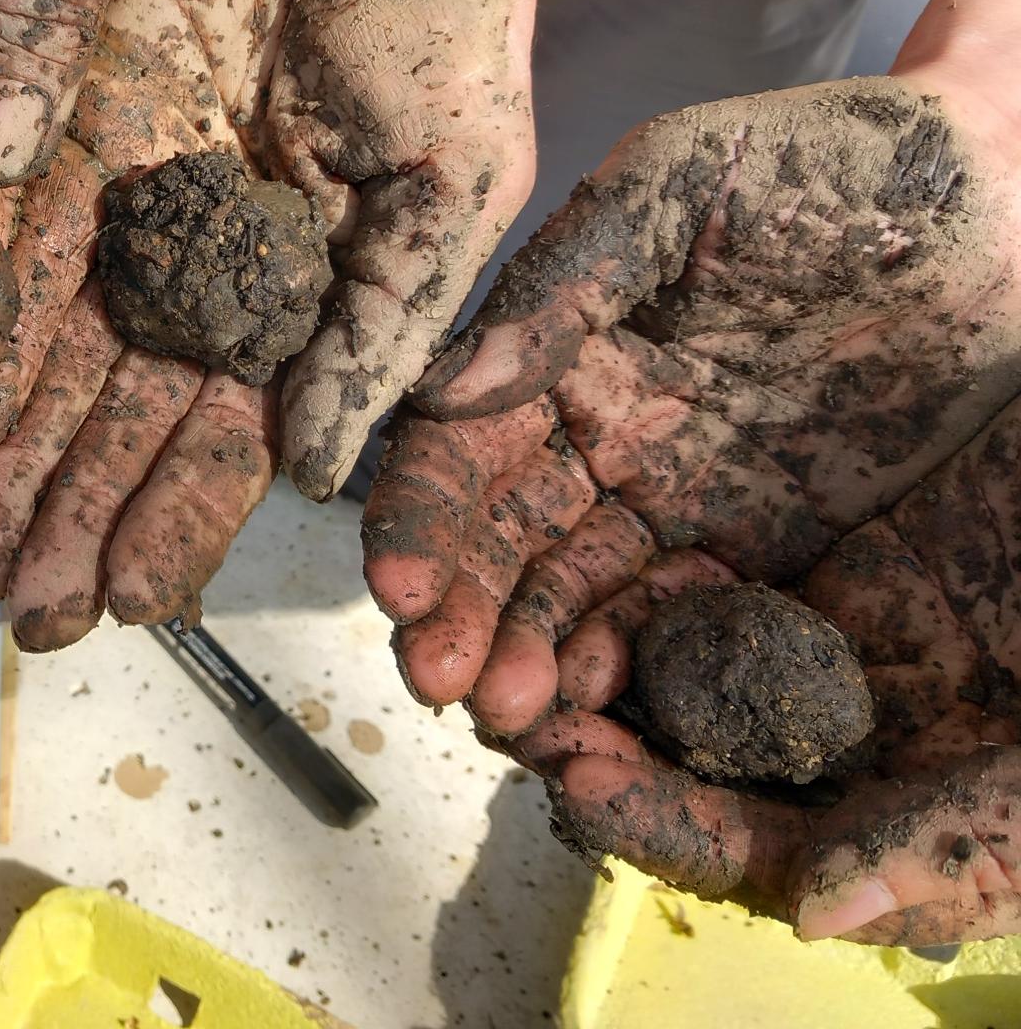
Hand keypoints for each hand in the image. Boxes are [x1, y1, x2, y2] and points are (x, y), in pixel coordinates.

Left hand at [0, 0, 541, 646]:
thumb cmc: (453, 12)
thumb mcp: (459, 181)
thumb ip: (386, 324)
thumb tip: (314, 471)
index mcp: (299, 291)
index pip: (227, 436)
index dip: (174, 522)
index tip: (122, 606)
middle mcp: (201, 260)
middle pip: (122, 413)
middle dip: (66, 512)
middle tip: (11, 608)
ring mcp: (131, 192)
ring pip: (53, 344)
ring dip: (6, 445)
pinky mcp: (71, 111)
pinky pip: (8, 224)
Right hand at [366, 78, 1020, 733]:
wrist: (1005, 196)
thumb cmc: (833, 161)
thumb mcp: (678, 188)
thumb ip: (564, 284)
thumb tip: (447, 386)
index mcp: (562, 345)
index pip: (462, 444)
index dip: (423, 515)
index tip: (403, 585)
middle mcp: (602, 430)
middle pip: (506, 537)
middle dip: (462, 610)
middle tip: (441, 682)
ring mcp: (680, 493)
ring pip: (577, 592)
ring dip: (529, 652)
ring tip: (511, 714)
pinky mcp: (766, 543)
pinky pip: (684, 617)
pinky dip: (631, 663)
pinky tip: (597, 703)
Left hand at [536, 396, 1020, 944]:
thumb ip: (968, 845)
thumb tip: (822, 916)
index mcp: (933, 825)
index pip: (766, 851)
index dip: (669, 824)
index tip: (576, 776)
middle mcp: (887, 756)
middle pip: (710, 772)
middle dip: (609, 747)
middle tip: (510, 700)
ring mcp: (872, 663)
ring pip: (708, 684)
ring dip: (616, 670)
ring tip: (527, 634)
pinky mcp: (869, 570)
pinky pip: (738, 589)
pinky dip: (668, 587)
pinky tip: (604, 562)